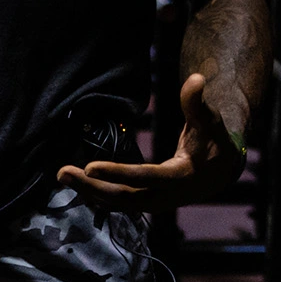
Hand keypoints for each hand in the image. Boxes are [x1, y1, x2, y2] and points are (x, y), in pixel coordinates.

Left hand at [56, 73, 245, 209]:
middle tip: (62, 172)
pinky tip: (76, 183)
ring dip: (87, 191)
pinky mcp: (144, 203)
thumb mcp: (208, 122)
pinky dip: (95, 195)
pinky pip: (116, 203)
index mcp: (179, 178)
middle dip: (91, 186)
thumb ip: (197, 103)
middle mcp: (163, 197)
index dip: (117, 173)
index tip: (90, 166)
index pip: (143, 178)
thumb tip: (196, 77)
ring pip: (115, 202)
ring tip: (62, 176)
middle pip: (122, 196)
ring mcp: (153, 204)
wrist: (218, 173)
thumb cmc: (213, 142)